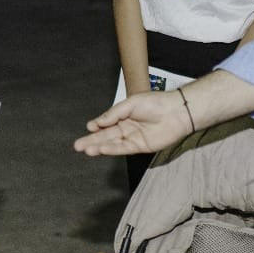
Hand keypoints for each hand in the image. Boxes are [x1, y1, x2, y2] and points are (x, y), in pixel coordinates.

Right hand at [73, 91, 192, 156]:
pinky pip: (123, 149)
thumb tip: (97, 122)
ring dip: (99, 147)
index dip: (97, 126)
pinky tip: (101, 149)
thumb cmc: (156, 102)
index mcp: (124, 115)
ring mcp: (133, 137)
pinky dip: (112, 149)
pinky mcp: (141, 146)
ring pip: (112, 143)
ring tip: (85, 150)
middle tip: (77, 146)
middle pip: (106, 135)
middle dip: (91, 140)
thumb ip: (114, 113)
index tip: (88, 128)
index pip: (106, 122)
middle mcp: (127, 127)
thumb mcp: (131, 103)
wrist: (176, 111)